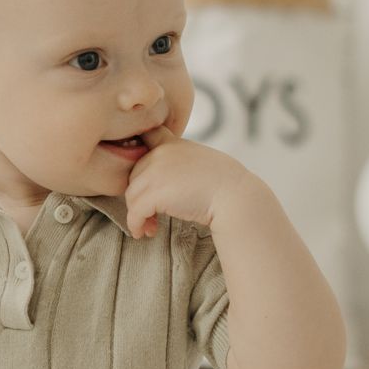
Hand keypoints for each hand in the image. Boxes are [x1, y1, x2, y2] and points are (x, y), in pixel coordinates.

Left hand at [123, 123, 248, 238]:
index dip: (138, 153)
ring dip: (137, 214)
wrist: (236, 198)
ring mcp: (156, 172)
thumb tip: (164, 181)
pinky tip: (145, 233)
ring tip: (149, 226)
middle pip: (134, 175)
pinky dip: (136, 225)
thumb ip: (179, 162)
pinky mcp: (155, 194)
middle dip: (139, 196)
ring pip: (132, 196)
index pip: (146, 136)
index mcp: (173, 144)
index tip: (141, 174)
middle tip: (149, 214)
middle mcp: (161, 154)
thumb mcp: (201, 161)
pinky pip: (135, 212)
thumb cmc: (225, 185)